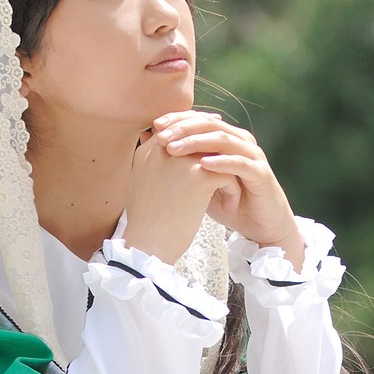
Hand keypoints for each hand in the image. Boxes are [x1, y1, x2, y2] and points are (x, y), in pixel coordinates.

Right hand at [122, 128, 238, 265]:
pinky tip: (229, 207)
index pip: (176, 127)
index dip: (196, 129)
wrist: (147, 246)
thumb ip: (152, 162)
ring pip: (216, 154)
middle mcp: (162, 149)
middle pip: (197, 131)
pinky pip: (227, 174)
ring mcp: (181, 160)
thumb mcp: (140, 184)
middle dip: (216, 140)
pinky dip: (231, 190)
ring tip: (228, 191)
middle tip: (232, 149)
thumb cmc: (144, 223)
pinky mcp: (198, 176)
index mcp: (148, 151)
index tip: (212, 136)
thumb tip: (156, 144)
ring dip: (225, 171)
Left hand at [150, 111, 304, 269]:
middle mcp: (240, 142)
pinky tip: (202, 164)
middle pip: (210, 125)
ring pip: (223, 140)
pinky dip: (221, 162)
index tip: (154, 126)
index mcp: (226, 139)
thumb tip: (150, 144)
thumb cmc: (227, 203)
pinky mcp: (262, 174)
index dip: (178, 119)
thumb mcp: (199, 182)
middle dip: (183, 128)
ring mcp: (253, 156)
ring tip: (174, 149)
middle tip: (162, 137)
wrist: (259, 226)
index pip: (200, 119)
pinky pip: (240, 163)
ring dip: (197, 142)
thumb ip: (181, 164)